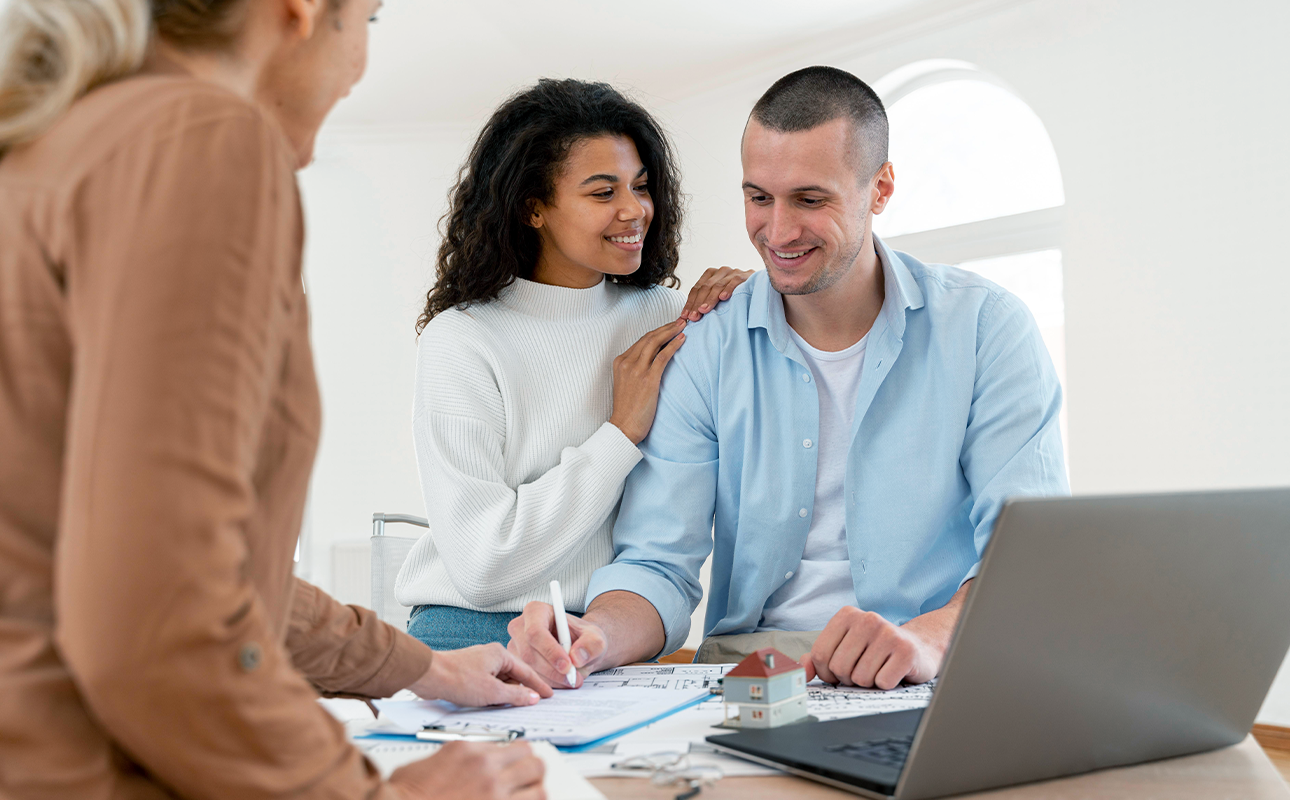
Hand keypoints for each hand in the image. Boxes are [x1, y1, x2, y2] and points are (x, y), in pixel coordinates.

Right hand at [388, 740, 544, 799]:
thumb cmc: (406, 793)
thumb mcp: (434, 761)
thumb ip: (461, 759)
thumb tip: (478, 762)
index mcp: (470, 750)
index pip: (515, 746)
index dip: (518, 758)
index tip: (518, 765)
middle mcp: (486, 768)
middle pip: (532, 762)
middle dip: (532, 772)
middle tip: (526, 780)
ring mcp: (493, 794)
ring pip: (538, 788)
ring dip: (534, 792)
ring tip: (526, 797)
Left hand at [408, 643, 552, 706]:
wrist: (429, 676)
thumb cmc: (456, 678)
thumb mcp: (492, 692)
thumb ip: (515, 696)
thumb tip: (532, 698)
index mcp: (500, 654)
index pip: (526, 671)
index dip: (539, 685)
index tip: (549, 694)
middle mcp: (491, 656)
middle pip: (514, 675)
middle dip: (523, 689)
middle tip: (535, 702)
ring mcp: (479, 664)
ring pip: (501, 680)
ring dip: (507, 693)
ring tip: (515, 706)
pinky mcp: (469, 673)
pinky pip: (489, 684)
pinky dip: (495, 693)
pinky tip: (494, 703)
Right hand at [507, 602, 609, 687]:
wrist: (579, 649)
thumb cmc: (584, 638)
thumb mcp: (595, 638)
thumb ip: (591, 645)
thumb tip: (576, 657)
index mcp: (535, 611)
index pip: (536, 632)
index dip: (550, 651)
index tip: (567, 666)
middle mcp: (520, 627)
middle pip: (529, 653)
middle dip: (552, 670)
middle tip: (573, 679)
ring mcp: (515, 647)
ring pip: (528, 669)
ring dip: (551, 680)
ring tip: (572, 679)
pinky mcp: (516, 664)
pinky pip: (528, 679)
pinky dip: (546, 685)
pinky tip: (561, 682)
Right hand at [608, 319, 685, 444]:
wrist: (624, 427)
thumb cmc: (628, 409)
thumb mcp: (626, 383)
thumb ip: (635, 369)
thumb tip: (654, 360)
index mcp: (620, 362)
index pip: (641, 340)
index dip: (657, 331)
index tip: (669, 327)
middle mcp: (626, 363)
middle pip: (648, 337)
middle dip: (666, 327)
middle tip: (680, 320)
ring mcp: (636, 370)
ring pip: (655, 342)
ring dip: (671, 331)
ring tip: (683, 325)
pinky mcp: (648, 379)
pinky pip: (662, 356)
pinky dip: (673, 345)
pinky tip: (682, 339)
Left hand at [679, 266, 754, 320]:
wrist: (759, 287)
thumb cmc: (736, 296)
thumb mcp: (719, 297)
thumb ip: (706, 302)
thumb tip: (688, 318)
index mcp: (711, 274)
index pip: (697, 288)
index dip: (690, 302)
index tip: (684, 317)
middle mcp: (721, 271)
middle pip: (705, 287)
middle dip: (697, 303)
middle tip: (693, 317)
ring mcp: (733, 272)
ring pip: (718, 285)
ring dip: (710, 299)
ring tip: (703, 311)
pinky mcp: (746, 275)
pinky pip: (735, 282)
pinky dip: (728, 289)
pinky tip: (723, 298)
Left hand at [803, 607, 942, 689]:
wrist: (919, 649)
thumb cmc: (876, 651)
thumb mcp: (845, 648)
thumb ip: (818, 658)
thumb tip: (801, 671)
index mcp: (847, 615)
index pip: (819, 655)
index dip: (827, 672)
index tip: (840, 670)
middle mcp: (867, 619)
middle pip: (838, 668)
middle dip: (848, 678)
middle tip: (864, 669)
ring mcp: (888, 633)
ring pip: (860, 678)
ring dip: (868, 682)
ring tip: (879, 669)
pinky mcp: (906, 651)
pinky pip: (882, 682)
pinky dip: (885, 684)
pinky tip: (893, 672)